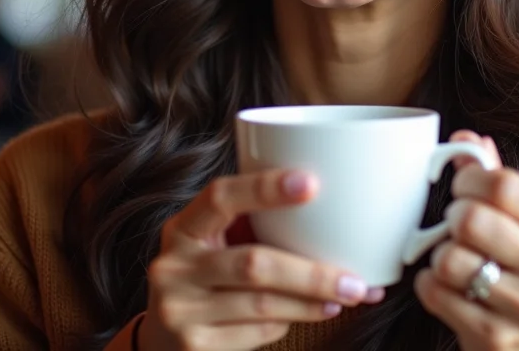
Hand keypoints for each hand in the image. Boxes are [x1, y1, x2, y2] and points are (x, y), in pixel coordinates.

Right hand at [138, 168, 384, 350]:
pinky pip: (257, 331)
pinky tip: (309, 314)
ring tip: (344, 297)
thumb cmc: (208, 278)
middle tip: (355, 281)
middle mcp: (174, 266)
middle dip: (312, 273)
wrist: (163, 339)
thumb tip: (336, 220)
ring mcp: (179, 308)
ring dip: (311, 302)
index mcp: (183, 228)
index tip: (312, 184)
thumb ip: (255, 227)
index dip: (264, 188)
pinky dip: (289, 322)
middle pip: (253, 263)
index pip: (221, 197)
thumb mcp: (217, 244)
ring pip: (262, 303)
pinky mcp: (194, 346)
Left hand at [413, 132, 518, 350]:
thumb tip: (465, 138)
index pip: (503, 184)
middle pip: (471, 219)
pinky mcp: (496, 337)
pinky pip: (436, 293)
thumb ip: (497, 178)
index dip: (469, 180)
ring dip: (440, 255)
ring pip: (449, 258)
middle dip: (452, 218)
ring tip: (456, 260)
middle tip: (457, 225)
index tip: (463, 188)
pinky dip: (430, 284)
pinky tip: (447, 287)